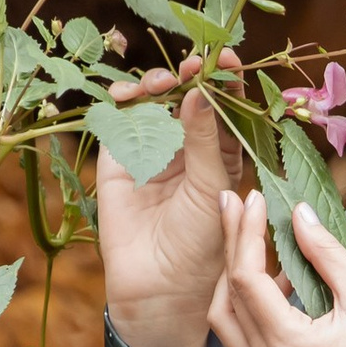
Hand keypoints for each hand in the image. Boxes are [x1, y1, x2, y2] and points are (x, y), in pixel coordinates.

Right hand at [96, 61, 240, 346]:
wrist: (160, 286)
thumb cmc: (201, 245)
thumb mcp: (213, 187)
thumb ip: (207, 139)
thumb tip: (200, 89)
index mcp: (222, 153)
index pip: (225, 106)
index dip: (226, 80)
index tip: (226, 60)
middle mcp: (188, 146)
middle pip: (188, 93)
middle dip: (191, 74)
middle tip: (193, 65)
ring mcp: (153, 148)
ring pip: (154, 99)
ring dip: (157, 82)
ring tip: (163, 84)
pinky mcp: (119, 156)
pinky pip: (119, 117)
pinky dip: (122, 100)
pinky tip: (129, 95)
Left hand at [207, 190, 345, 346]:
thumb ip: (325, 253)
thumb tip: (299, 215)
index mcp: (287, 346)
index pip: (246, 280)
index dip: (245, 234)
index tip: (252, 199)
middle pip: (226, 299)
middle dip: (231, 250)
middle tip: (234, 207)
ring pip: (228, 322)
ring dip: (236, 281)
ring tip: (256, 242)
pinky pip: (247, 341)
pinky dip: (253, 307)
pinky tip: (277, 281)